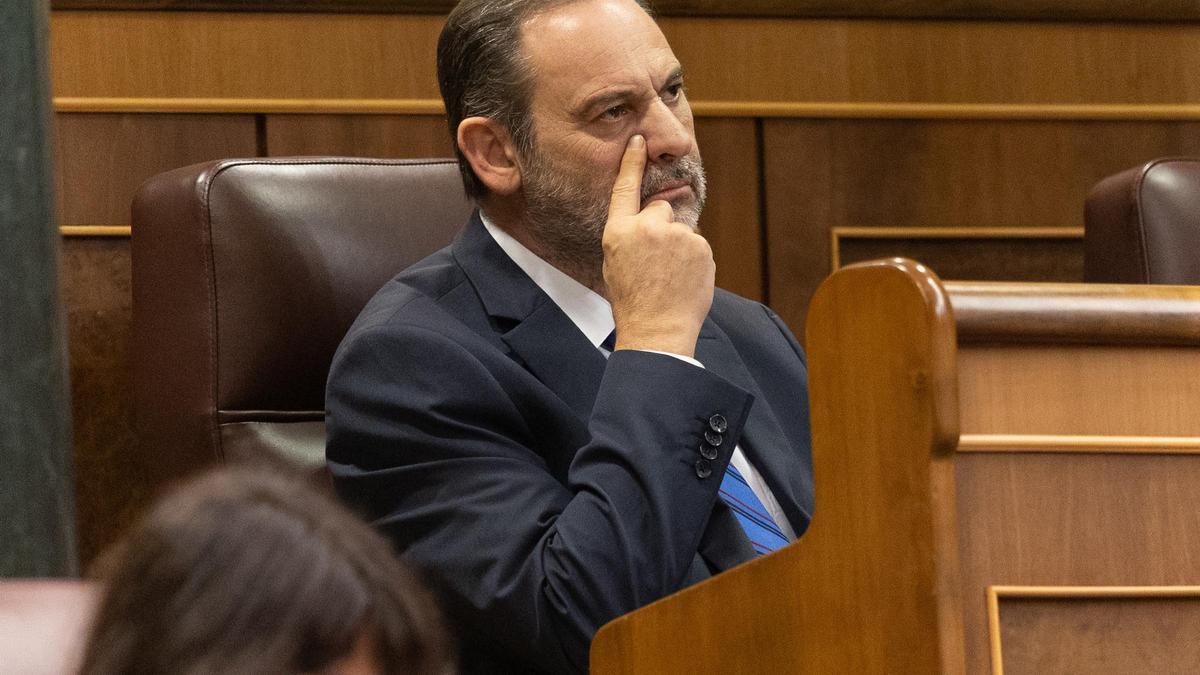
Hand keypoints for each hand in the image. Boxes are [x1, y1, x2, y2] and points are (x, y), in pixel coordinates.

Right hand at [603, 134, 714, 357]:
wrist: (657, 329)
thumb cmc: (632, 301)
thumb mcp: (615, 263)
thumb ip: (630, 235)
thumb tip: (651, 218)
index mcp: (618, 231)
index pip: (625, 188)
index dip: (632, 163)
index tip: (639, 141)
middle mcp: (647, 226)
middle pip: (660, 210)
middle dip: (662, 229)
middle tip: (656, 263)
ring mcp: (676, 235)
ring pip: (681, 231)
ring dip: (679, 248)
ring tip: (669, 277)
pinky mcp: (700, 245)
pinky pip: (697, 246)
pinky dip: (693, 261)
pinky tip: (683, 280)